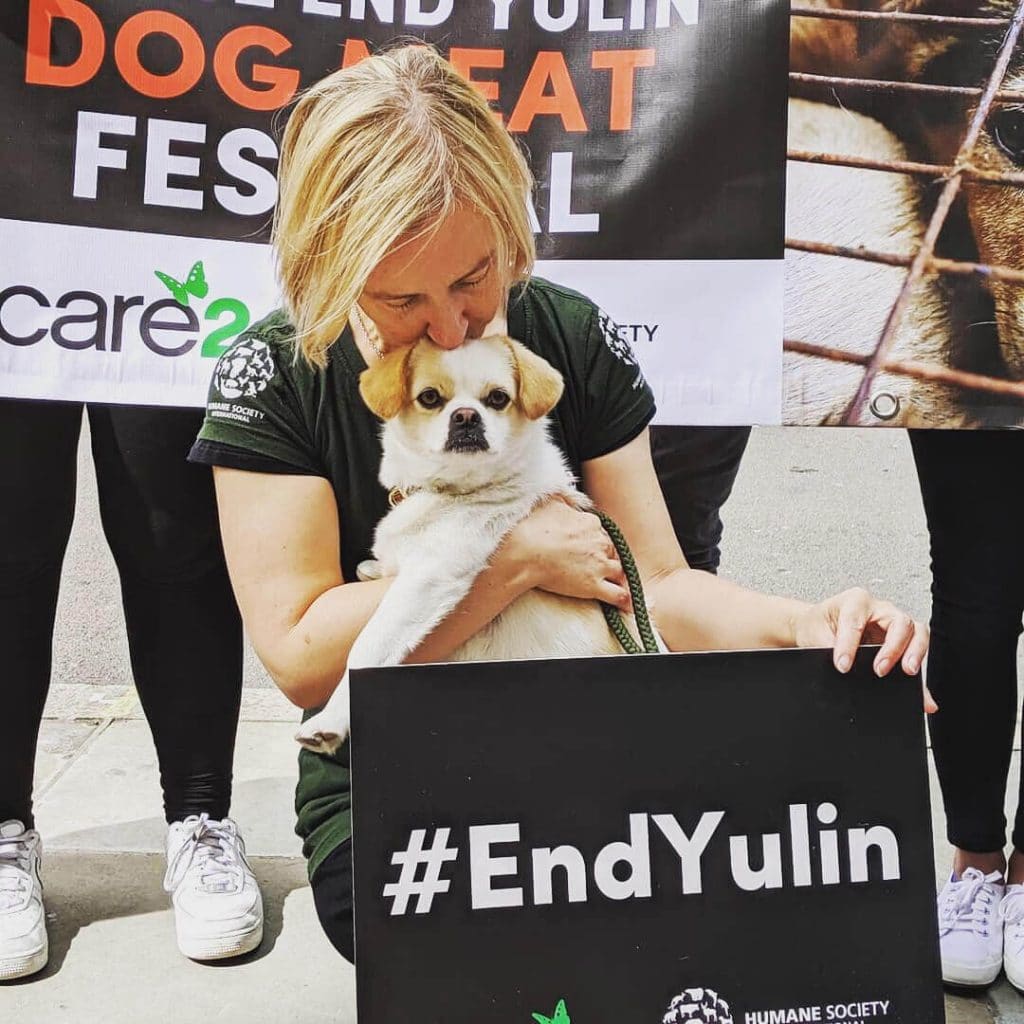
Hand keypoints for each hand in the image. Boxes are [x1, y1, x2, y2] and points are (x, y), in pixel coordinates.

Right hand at [499, 498, 630, 610]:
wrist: (524, 553)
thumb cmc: (532, 528)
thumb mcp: (549, 504)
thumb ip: (562, 500)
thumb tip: (565, 496)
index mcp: (591, 523)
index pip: (600, 532)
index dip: (593, 541)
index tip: (586, 547)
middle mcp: (600, 542)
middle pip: (611, 551)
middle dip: (604, 557)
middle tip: (594, 564)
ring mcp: (599, 565)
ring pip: (618, 571)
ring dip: (616, 576)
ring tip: (615, 583)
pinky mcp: (594, 585)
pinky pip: (618, 594)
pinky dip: (625, 600)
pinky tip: (628, 604)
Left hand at [792, 587, 935, 712]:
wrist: (816, 626)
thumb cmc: (817, 624)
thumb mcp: (815, 632)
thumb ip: (826, 648)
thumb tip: (843, 666)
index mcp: (855, 601)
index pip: (857, 621)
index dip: (849, 645)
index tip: (843, 665)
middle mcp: (879, 610)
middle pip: (900, 622)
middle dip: (893, 647)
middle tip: (881, 669)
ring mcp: (892, 625)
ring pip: (917, 633)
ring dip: (915, 654)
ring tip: (908, 673)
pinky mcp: (898, 642)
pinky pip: (914, 656)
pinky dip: (919, 677)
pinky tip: (922, 695)